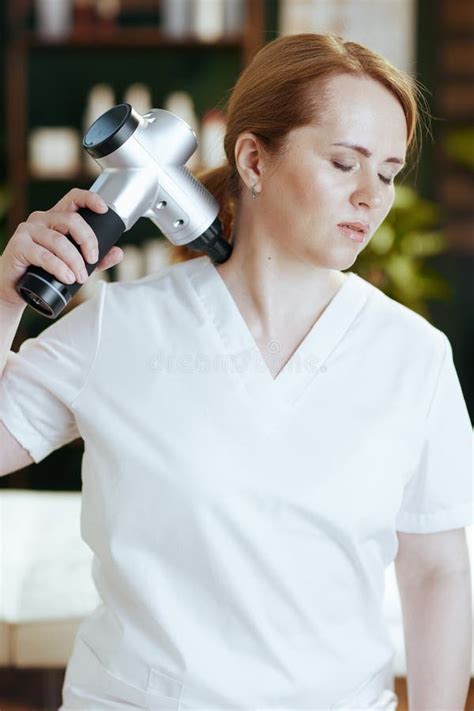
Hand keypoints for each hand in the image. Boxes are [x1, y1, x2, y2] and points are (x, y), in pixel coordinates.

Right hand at [0, 188, 123, 306]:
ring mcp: (28, 230)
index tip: (103, 209)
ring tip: (79, 277)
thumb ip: (96, 259)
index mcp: (56, 219)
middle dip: (88, 241)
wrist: (15, 288)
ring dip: (74, 261)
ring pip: (59, 241)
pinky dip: (59, 268)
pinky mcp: (18, 245)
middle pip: (71, 220)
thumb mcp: (74, 264)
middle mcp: (41, 219)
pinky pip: (44, 255)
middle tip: (93, 261)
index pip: (73, 198)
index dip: (89, 199)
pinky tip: (67, 277)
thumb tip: (118, 253)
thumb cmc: (43, 271)